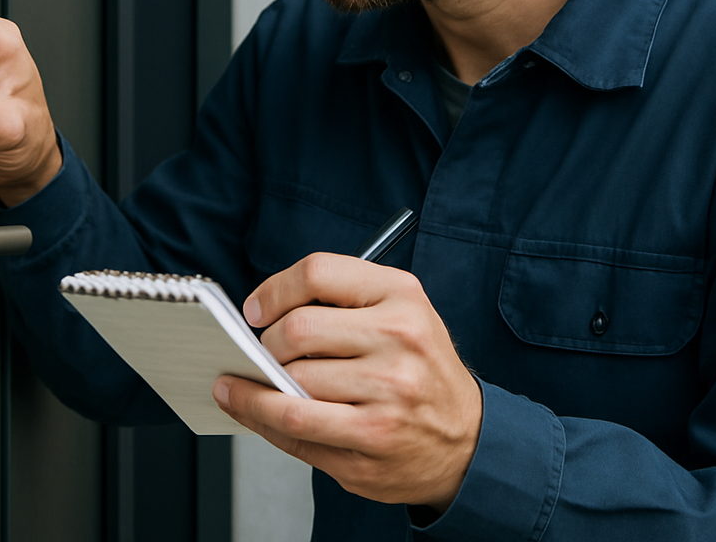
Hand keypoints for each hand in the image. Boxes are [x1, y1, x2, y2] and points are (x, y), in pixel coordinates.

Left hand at [212, 253, 481, 510]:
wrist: (469, 439)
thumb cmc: (420, 368)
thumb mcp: (399, 311)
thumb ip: (341, 300)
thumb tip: (263, 312)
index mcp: (401, 296)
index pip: (317, 273)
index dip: (274, 289)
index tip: (256, 309)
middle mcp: (399, 341)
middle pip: (298, 329)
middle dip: (266, 342)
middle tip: (262, 351)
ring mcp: (387, 396)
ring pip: (291, 382)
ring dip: (256, 383)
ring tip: (246, 379)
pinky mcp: (371, 442)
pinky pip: (296, 427)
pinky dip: (259, 415)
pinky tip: (247, 406)